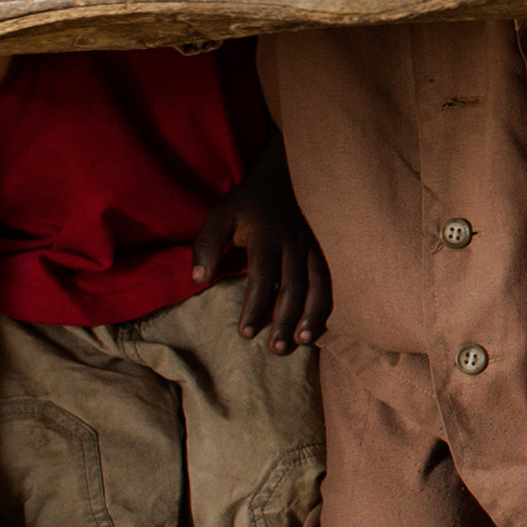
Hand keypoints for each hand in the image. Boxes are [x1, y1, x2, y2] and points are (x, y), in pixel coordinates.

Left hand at [195, 146, 331, 351]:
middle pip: (293, 287)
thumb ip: (207, 245)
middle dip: (285, 320)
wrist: (283, 177)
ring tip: (301, 342)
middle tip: (276, 349)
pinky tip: (318, 328)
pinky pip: (328, 281)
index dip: (255, 307)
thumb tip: (198, 280)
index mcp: (267, 237)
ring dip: (311, 316)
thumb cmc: (246, 203)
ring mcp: (311, 248)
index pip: (262, 277)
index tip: (246, 333)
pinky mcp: (322, 251)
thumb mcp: (220, 214)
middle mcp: (293, 244)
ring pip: (317, 286)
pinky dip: (325, 306)